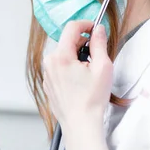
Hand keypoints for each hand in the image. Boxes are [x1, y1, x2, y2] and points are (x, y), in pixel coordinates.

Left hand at [43, 21, 112, 137]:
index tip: (95, 29)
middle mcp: (49, 63)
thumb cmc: (91, 99)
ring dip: (76, 57)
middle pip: (66, 42)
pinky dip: (69, 69)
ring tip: (88, 73)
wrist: (81, 124)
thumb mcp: (103, 67)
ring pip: (63, 55)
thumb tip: (98, 30)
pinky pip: (59, 68)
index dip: (86, 25)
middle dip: (82, 44)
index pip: (71, 28)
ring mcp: (47, 75)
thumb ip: (100, 44)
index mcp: (61, 56)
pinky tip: (80, 82)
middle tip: (96, 57)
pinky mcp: (48, 84)